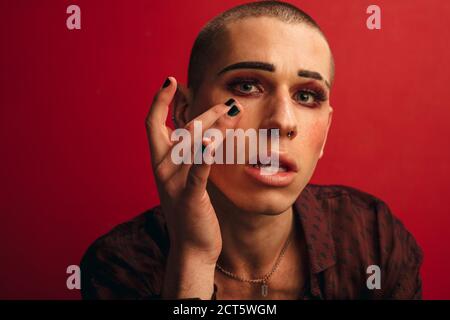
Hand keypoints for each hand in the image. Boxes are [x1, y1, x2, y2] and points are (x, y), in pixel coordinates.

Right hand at [145, 77, 242, 297]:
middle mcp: (163, 168)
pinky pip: (197, 171)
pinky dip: (206, 155)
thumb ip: (189, 154)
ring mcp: (174, 182)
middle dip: (205, 112)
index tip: (172, 81)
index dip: (159, 101)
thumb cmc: (191, 209)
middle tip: (230, 103)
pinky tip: (216, 141)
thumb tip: (202, 130)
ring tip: (233, 110)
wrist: (191, 247)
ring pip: (191, 145)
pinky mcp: (189, 196)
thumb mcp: (186, 177)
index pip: (153, 123)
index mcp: (160, 161)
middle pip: (180, 130)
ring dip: (213, 125)